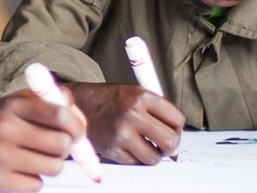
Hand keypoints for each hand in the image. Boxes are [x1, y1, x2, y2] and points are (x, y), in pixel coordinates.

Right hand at [0, 91, 86, 190]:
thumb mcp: (5, 105)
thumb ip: (41, 103)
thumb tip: (77, 116)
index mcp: (9, 105)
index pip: (60, 113)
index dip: (77, 125)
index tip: (77, 132)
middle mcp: (4, 128)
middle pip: (62, 143)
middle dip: (65, 148)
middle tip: (53, 147)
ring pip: (53, 167)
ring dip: (49, 165)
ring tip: (32, 159)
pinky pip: (35, 185)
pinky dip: (32, 181)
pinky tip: (16, 172)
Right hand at [69, 82, 183, 163]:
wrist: (80, 104)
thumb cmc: (110, 99)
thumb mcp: (136, 94)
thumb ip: (158, 113)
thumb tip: (175, 146)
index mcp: (141, 97)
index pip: (177, 119)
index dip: (177, 126)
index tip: (171, 128)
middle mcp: (131, 115)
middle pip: (170, 141)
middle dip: (170, 144)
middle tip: (163, 142)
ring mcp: (121, 134)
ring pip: (154, 157)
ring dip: (154, 154)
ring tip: (146, 144)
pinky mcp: (112, 149)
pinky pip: (136, 163)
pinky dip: (136, 157)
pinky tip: (130, 145)